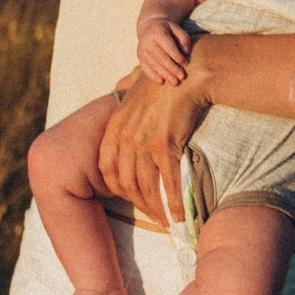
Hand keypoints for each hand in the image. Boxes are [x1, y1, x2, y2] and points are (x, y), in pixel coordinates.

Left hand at [95, 68, 209, 224]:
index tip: (130, 198)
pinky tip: (179, 215)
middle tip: (153, 218)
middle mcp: (125, 135)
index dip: (116, 187)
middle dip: (138, 204)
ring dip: (156, 209)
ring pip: (145, 186)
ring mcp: (143, 141)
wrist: (188, 73)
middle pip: (125, 182)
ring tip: (166, 222)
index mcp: (115, 126)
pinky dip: (172, 203)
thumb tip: (123, 104)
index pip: (107, 167)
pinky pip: (166, 182)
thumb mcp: (135, 94)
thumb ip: (127, 107)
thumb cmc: (165, 83)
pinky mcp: (165, 144)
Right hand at [136, 16, 194, 84]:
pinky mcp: (139, 57)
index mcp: (157, 31)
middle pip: (161, 57)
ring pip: (154, 64)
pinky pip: (145, 68)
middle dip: (172, 68)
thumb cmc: (168, 30)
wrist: (149, 27)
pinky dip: (153, 75)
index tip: (185, 63)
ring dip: (165, 74)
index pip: (168, 46)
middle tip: (182, 76)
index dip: (177, 56)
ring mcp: (142, 49)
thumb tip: (186, 52)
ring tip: (175, 82)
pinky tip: (161, 81)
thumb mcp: (177, 29)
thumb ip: (184, 39)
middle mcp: (147, 40)